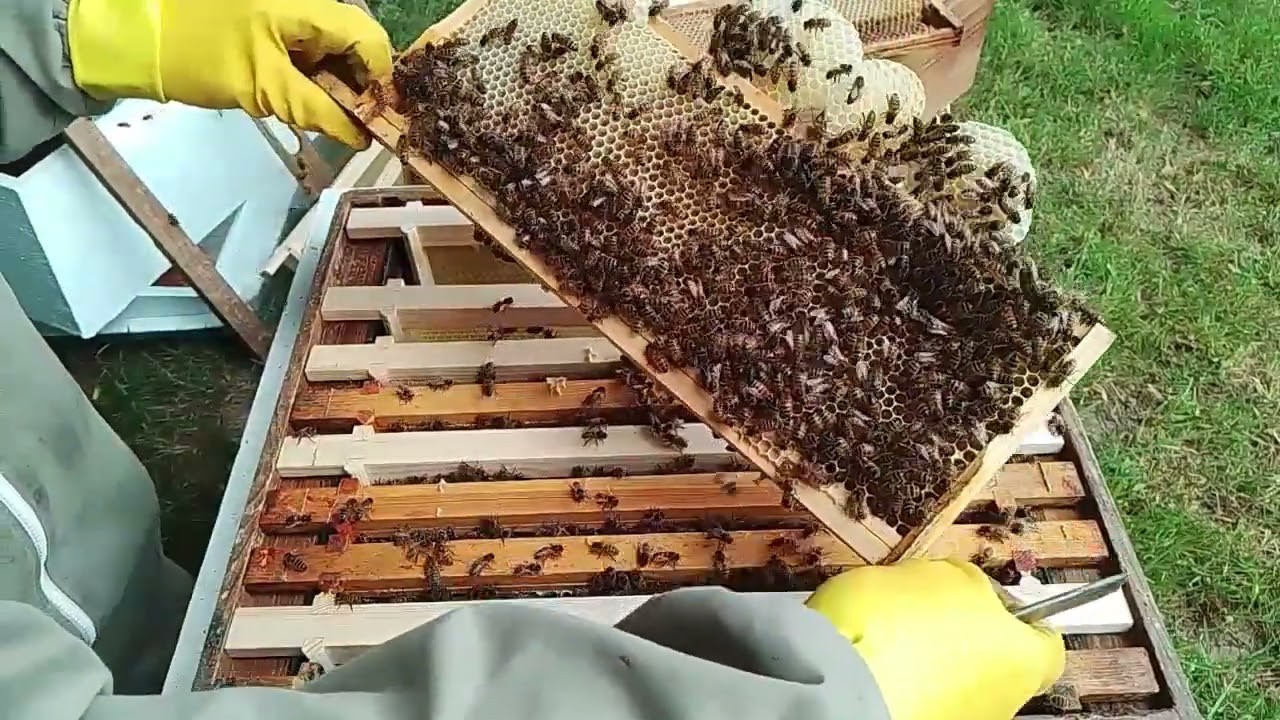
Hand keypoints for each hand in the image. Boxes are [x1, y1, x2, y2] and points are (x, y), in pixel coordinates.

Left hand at [68, 0, 393, 147]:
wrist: (136, 35)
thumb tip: (361, 135)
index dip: (379, 81)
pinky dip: (314, 77)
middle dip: (359, 85)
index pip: (370, 39)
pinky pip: (311, 48)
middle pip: (357, 43)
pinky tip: (302, 99)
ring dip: (337, 85)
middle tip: (349, 123)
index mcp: (307, 6)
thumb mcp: (263, 87)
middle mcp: (306, 4)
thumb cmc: (198, 55)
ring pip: (336, 48)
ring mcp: (290, 12)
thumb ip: (318, 108)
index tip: (373, 119)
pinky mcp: (274, 23)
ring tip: (323, 115)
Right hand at [805, 559, 1064, 719]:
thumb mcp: (942, 575)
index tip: (995, 598)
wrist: (836, 682)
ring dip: (930, 655)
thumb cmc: (895, 629)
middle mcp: (1001, 700)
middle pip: (997, 659)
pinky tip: (871, 654)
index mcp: (1024, 660)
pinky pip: (919, 693)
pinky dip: (900, 676)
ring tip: (888, 628)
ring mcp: (960, 718)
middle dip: (967, 632)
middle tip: (930, 604)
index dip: (1020, 614)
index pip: (1047, 640)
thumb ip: (969, 583)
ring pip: (956, 679)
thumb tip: (969, 589)